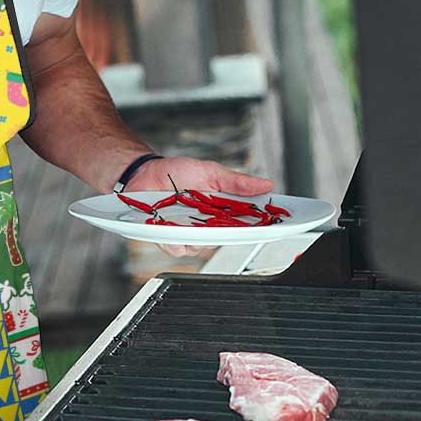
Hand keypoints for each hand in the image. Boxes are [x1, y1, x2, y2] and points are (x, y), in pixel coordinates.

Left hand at [127, 156, 274, 257]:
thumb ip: (236, 182)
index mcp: (221, 211)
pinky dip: (176, 240)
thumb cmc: (176, 173)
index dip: (262, 226)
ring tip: (193, 219)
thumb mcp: (210, 172)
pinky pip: (177, 248)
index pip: (246, 223)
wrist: (144, 173)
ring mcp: (188, 234)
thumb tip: (266, 184)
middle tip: (231, 222)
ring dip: (199, 235)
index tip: (275, 224)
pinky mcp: (168, 239)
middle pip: (227, 239)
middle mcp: (207, 226)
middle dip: (231, 233)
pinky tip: (173, 228)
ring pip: (202, 247)